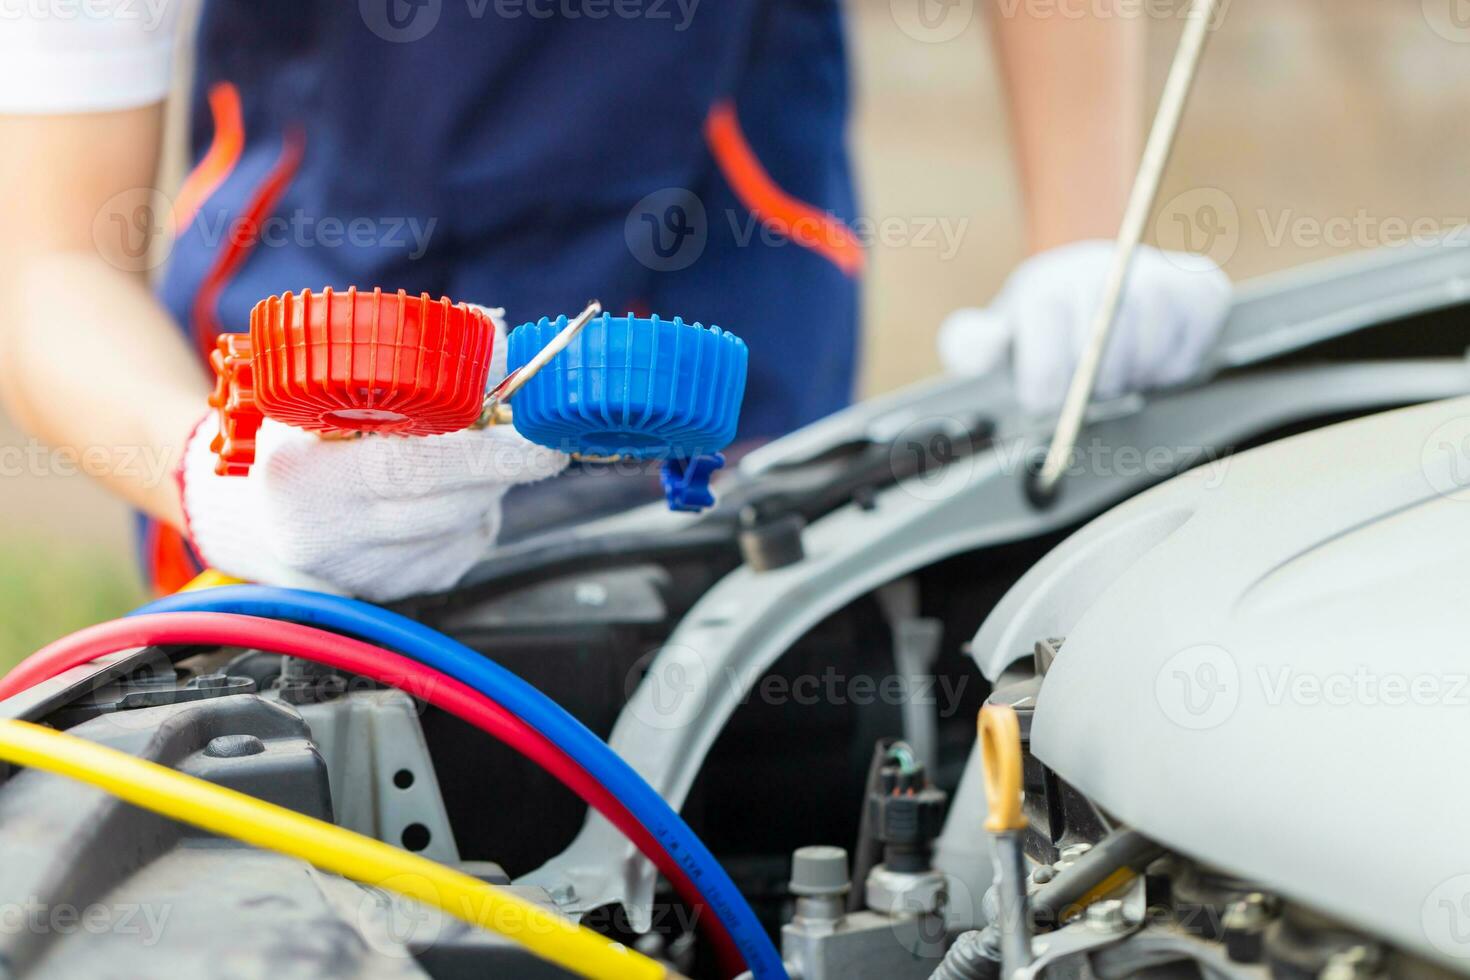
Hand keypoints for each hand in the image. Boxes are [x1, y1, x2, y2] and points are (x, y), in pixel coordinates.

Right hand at [178, 308, 567, 601]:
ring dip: (486, 487)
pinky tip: (449, 493)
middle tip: (540, 443)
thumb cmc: (294, 434)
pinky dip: (472, 514)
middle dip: (502, 468)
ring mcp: (359, 574)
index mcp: (299, 473)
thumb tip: (490, 331)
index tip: (534, 436)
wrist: (250, 513)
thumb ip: (403, 358)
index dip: (481, 453)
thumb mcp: (326, 384)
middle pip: (444, 503)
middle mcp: (325, 535)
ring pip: (460, 526)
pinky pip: (459, 548)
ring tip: (475, 456)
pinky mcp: (389, 593)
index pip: (406, 466)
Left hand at [938, 241, 1231, 414]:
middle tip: (1089, 390)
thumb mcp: (1000, 334)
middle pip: (1106, 353)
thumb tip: (981, 346)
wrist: (1089, 281)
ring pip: (1153, 351)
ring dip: (1135, 378)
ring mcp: (1159, 273)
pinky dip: (1177, 368)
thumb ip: (972, 344)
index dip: (1048, 387)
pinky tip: (1155, 362)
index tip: (1047, 401)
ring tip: (1119, 376)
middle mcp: (1106, 268)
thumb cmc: (1042, 325)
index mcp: (1048, 286)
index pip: (1052, 347)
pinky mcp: (1202, 286)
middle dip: (1093, 388)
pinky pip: (1196, 343)